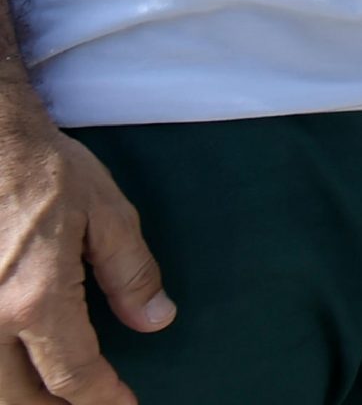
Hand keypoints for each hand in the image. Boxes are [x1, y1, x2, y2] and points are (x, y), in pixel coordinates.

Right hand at [0, 95, 173, 404]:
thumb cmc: (43, 172)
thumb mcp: (105, 213)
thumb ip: (131, 273)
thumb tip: (156, 320)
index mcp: (34, 299)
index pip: (72, 375)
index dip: (101, 399)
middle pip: (17, 398)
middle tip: (87, 404)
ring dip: (19, 397)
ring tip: (51, 394)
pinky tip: (14, 366)